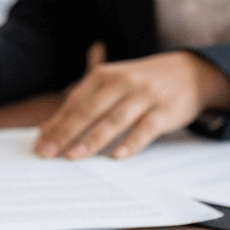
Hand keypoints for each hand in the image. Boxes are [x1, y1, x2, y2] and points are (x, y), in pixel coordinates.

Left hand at [34, 52, 229, 159]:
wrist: (190, 72)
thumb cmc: (141, 83)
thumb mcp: (113, 84)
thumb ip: (85, 103)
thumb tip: (50, 130)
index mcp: (104, 76)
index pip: (74, 103)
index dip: (56, 123)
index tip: (39, 143)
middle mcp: (122, 83)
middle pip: (89, 111)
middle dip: (65, 133)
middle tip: (48, 153)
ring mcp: (144, 96)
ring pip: (114, 120)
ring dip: (92, 139)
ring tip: (74, 156)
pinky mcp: (165, 111)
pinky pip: (145, 129)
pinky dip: (130, 143)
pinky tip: (116, 157)